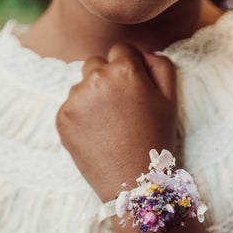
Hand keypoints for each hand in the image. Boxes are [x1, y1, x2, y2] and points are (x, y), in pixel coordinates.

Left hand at [56, 43, 177, 201]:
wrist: (133, 181)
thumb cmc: (156, 140)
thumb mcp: (171, 100)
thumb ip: (160, 65)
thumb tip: (141, 53)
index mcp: (125, 70)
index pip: (120, 50)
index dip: (128, 68)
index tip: (132, 89)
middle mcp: (96, 78)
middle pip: (95, 64)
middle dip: (107, 79)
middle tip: (120, 109)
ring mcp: (75, 99)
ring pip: (81, 86)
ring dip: (92, 98)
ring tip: (109, 126)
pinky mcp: (62, 118)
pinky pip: (70, 107)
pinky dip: (80, 117)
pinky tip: (96, 135)